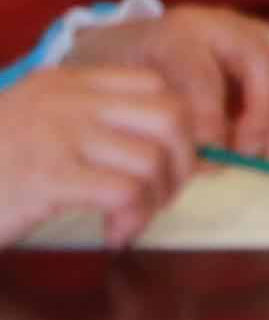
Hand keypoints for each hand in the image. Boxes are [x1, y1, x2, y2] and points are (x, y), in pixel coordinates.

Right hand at [0, 56, 194, 248]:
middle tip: (161, 197)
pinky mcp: (47, 176)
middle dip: (182, 161)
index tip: (167, 165)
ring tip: (131, 222)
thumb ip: (84, 121)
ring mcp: (58, 135)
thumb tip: (153, 150)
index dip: (178, 129)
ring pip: (152, 157)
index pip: (156, 87)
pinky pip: (124, 191)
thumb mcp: (35, 125)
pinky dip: (132, 219)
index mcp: (66, 82)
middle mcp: (68, 101)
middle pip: (171, 116)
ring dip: (157, 199)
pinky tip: (114, 236)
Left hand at [62, 5, 268, 156]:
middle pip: (264, 58)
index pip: (201, 73)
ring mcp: (256, 29)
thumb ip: (167, 124)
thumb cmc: (131, 76)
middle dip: (264, 111)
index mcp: (177, 34)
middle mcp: (223, 24)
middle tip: (248, 150)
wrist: (136, 46)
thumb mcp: (131, 95)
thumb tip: (211, 159)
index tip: (208, 153)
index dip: (208, 117)